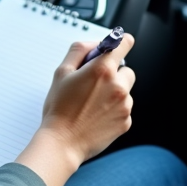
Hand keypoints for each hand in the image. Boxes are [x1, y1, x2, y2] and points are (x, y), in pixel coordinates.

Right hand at [38, 34, 136, 163]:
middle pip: (127, 70)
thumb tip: (95, 44)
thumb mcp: (61, 72)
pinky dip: (114, 110)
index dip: (120, 42)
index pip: (124, 43)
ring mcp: (124, 106)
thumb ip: (80, 50)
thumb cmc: (59, 109)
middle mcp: (118, 86)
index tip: (117, 45)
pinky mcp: (126, 122)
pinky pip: (124, 109)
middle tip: (95, 84)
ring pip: (125, 91)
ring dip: (114, 93)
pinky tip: (96, 116)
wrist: (62, 143)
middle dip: (114, 74)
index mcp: (102, 70)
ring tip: (92, 104)